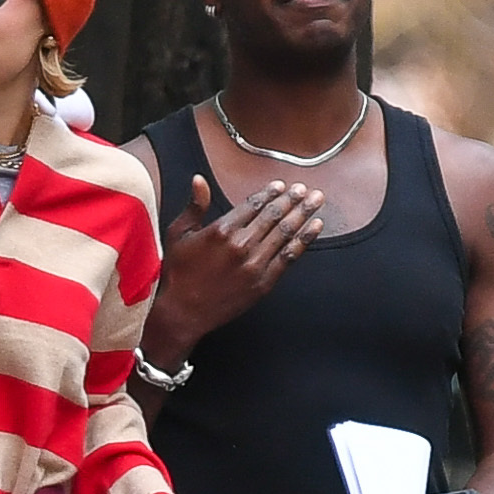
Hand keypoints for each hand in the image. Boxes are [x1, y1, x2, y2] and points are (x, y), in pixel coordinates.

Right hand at [141, 176, 323, 367]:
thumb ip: (194, 206)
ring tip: (316, 200)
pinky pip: (289, 256)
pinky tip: (315, 226)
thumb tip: (199, 179)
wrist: (182, 313)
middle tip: (305, 188)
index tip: (281, 186)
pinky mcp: (263, 283)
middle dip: (292, 199)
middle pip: (273, 215)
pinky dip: (304, 239)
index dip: (270, 193)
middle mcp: (240, 244)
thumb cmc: (177, 273)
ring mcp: (254, 264)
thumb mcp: (178, 235)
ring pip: (285, 232)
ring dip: (303, 213)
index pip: (253, 204)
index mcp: (221, 230)